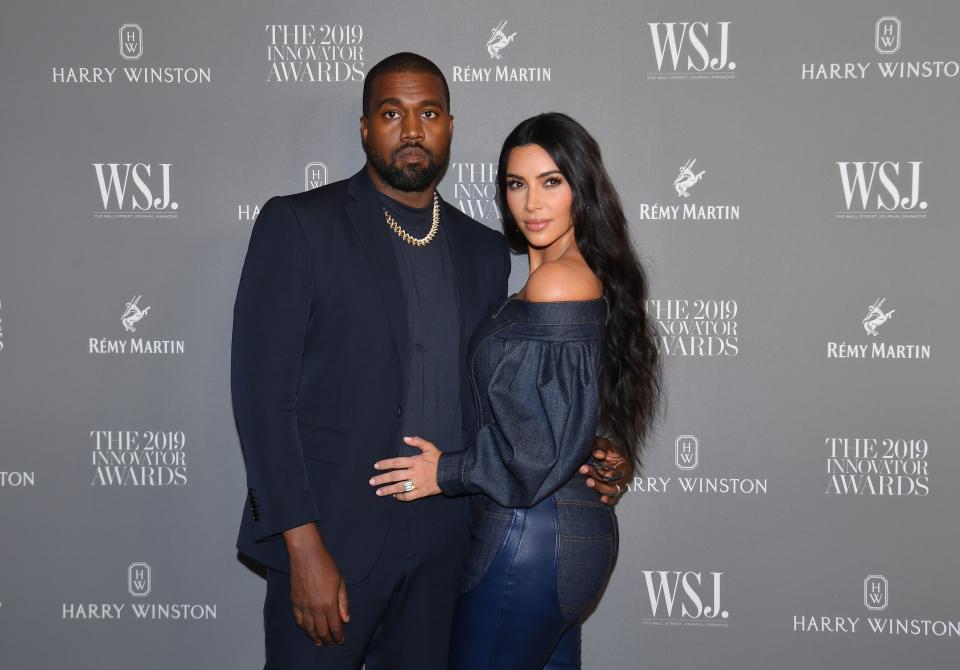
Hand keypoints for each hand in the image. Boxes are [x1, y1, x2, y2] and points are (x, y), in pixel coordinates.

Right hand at [283, 523, 349, 645]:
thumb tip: (346, 619)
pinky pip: (299, 620)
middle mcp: (315, 608)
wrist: (306, 555)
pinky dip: (304, 628)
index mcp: (329, 603)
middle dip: (328, 640)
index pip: (335, 626)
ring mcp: (303, 606)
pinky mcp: (294, 602)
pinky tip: (308, 630)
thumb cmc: (326, 565)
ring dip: (315, 637)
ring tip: (320, 643)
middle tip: (332, 644)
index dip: (338, 636)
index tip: (341, 640)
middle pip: (322, 631)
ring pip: (309, 628)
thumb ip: (343, 602)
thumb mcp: (341, 582)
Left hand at [369, 436, 441, 500]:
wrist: (451, 473)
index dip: (386, 464)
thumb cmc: (439, 459)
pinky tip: (394, 496)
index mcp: (415, 461)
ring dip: (388, 489)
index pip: (397, 462)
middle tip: (372, 482)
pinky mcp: (422, 492)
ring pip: (400, 487)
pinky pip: (409, 496)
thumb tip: (405, 438)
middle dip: (382, 479)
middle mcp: (414, 473)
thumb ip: (417, 441)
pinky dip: (401, 496)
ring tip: (378, 492)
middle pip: (395, 476)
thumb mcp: (430, 447)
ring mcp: (418, 483)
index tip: (376, 466)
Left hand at [579, 436, 633, 505]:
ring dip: (599, 486)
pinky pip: (614, 500)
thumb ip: (602, 447)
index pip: (617, 469)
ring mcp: (620, 487)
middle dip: (596, 475)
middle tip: (583, 469)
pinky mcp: (614, 494)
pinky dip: (609, 500)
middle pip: (612, 480)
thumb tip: (597, 454)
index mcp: (625, 465)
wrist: (611, 459)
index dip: (606, 468)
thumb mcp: (606, 445)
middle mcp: (624, 478)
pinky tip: (602, 499)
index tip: (593, 463)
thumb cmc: (609, 452)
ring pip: (612, 491)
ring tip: (588, 482)